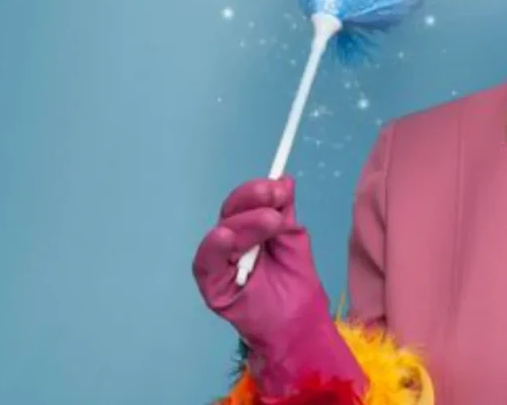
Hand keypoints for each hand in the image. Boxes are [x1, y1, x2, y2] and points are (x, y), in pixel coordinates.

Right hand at [193, 176, 359, 394]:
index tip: (279, 186)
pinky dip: (215, 247)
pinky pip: (207, 262)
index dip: (259, 191)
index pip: (246, 203)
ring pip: (223, 232)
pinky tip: (226, 237)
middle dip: (252, 200)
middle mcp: (230, 244)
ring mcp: (219, 263)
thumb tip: (284, 180)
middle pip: (231, 213)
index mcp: (249, 231)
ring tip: (270, 221)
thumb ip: (285, 214)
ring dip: (246, 223)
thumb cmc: (296, 287)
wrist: (299, 327)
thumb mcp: (294, 242)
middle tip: (275, 197)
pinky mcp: (212, 285)